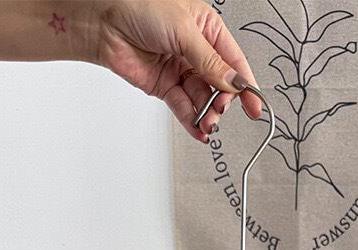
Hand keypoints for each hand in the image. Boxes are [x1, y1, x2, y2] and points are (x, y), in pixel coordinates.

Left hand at [90, 0, 261, 140]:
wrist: (102, 22)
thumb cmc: (138, 7)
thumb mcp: (183, 31)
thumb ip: (210, 62)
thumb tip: (234, 83)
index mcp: (207, 30)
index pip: (234, 63)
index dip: (246, 86)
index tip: (254, 107)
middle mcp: (196, 51)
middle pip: (220, 86)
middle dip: (222, 102)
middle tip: (219, 110)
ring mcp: (181, 70)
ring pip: (203, 99)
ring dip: (207, 114)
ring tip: (207, 123)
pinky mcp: (166, 86)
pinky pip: (184, 107)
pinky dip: (191, 120)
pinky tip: (198, 129)